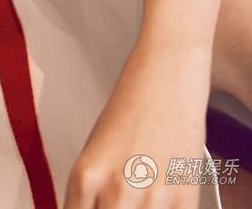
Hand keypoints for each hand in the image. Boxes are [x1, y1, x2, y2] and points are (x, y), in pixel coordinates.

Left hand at [64, 45, 209, 207]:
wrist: (167, 75)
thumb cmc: (132, 106)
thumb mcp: (97, 151)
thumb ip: (91, 192)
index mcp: (85, 176)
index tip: (94, 208)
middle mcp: (116, 190)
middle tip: (118, 200)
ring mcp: (151, 198)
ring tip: (141, 195)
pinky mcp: (185, 201)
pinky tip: (160, 198)